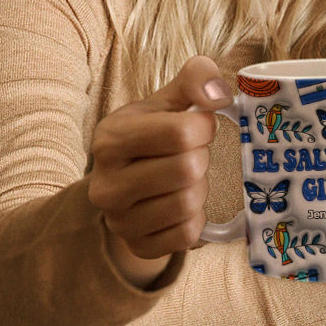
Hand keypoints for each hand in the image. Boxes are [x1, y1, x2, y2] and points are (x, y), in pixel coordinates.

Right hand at [88, 56, 231, 285]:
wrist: (126, 182)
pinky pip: (188, 235)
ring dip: (200, 188)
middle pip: (187, 169)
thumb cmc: (154, 134)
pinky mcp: (137, 246)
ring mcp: (118, 221)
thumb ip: (196, 79)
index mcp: (110, 139)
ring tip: (185, 179)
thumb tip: (219, 94)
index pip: (180, 132)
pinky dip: (196, 218)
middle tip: (191, 155)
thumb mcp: (169, 99)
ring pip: (189, 203)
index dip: (204, 127)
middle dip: (201, 158)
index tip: (200, 126)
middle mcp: (106, 184)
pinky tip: (182, 204)